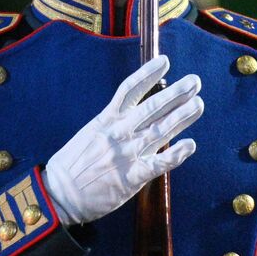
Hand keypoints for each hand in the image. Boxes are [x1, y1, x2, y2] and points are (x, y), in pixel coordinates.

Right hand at [43, 56, 201, 224]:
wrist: (59, 194)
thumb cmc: (71, 166)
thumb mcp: (87, 136)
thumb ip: (110, 127)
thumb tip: (130, 119)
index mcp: (105, 121)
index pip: (130, 91)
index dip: (148, 74)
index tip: (164, 61)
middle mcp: (118, 133)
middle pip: (151, 107)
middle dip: (175, 93)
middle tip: (195, 81)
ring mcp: (126, 154)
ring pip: (160, 130)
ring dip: (182, 116)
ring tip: (198, 104)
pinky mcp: (132, 177)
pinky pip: (159, 163)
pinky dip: (177, 154)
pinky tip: (191, 144)